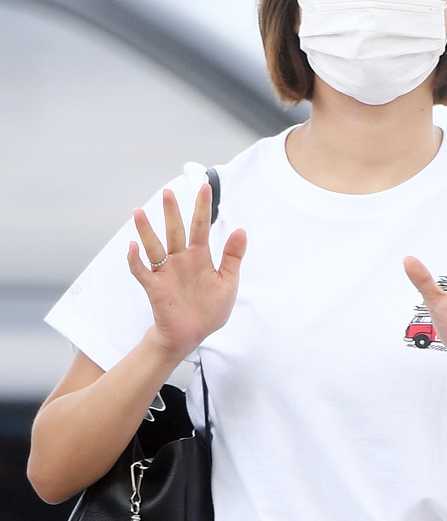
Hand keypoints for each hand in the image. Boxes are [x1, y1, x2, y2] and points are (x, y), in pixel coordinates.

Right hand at [127, 184, 246, 360]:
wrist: (193, 334)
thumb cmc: (210, 309)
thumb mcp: (228, 283)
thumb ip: (233, 257)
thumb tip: (241, 230)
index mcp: (200, 256)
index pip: (200, 226)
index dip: (202, 207)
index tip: (204, 186)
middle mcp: (181, 259)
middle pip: (175, 231)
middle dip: (171, 212)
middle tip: (168, 191)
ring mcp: (166, 272)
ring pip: (154, 246)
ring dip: (146, 231)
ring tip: (138, 212)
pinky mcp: (155, 288)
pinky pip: (142, 271)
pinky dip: (135, 260)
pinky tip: (132, 247)